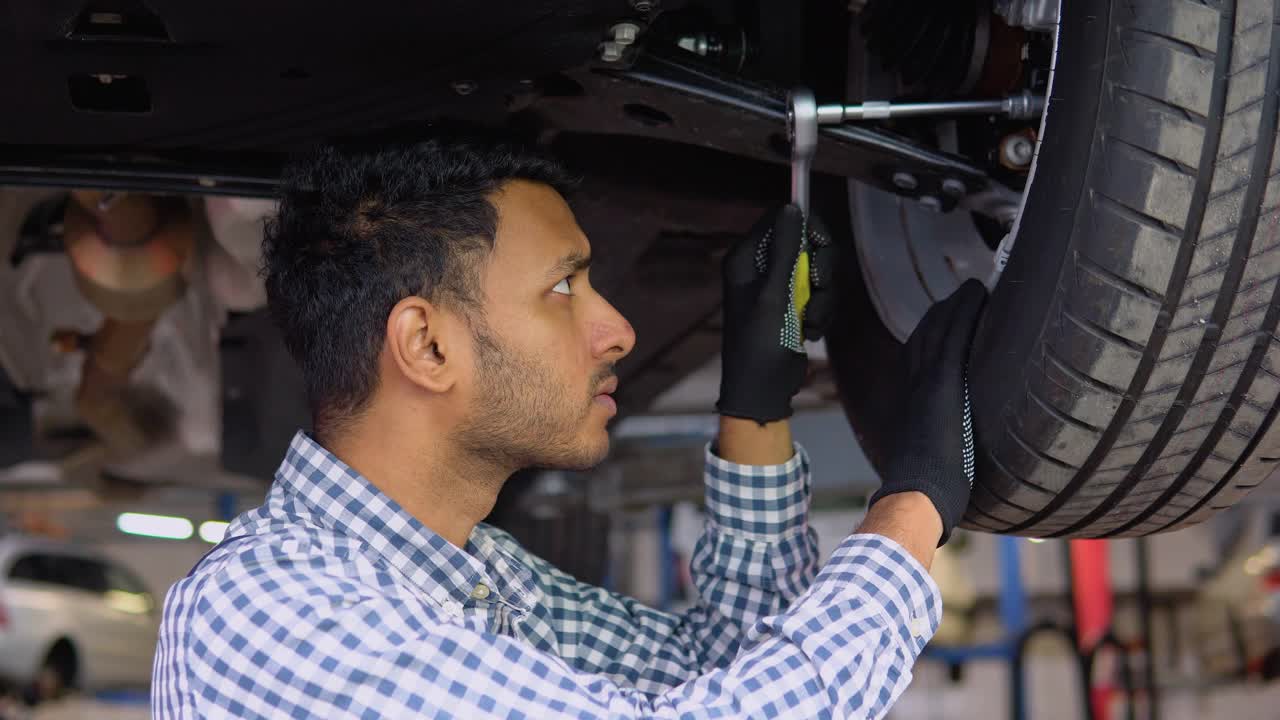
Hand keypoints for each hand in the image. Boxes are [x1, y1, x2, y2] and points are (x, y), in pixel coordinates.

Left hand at [716, 205, 836, 423]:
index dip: (805, 227)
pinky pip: (819, 295)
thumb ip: (784, 249)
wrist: (763, 390)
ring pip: (817, 271)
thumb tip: (792, 206)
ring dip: (822, 299)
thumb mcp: (773, 294)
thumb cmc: (760, 343)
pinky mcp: (794, 305)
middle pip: (806, 243)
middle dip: (818, 269)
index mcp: (747, 258)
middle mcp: (761, 267)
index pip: (781, 219)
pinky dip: (820, 313)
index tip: (820, 244)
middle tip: (816, 288)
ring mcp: (779, 287)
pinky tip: (809, 332)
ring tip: (809, 322)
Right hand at [870, 280, 985, 544]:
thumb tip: (950, 472)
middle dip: (943, 315)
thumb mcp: (927, 466)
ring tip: (973, 291)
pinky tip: (977, 292)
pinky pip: (955, 335)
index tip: (946, 323)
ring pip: (938, 329)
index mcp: (911, 404)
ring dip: (955, 306)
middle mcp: (915, 387)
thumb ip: (938, 456)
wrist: (916, 495)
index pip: (917, 359)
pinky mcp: (944, 383)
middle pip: (924, 337)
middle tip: (963, 298)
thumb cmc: (924, 494)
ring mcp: (928, 382)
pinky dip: (964, 310)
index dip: (931, 337)